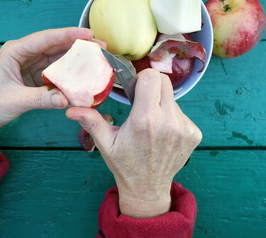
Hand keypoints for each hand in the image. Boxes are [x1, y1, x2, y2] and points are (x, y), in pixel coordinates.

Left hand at [0, 27, 92, 148]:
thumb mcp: (16, 101)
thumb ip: (42, 99)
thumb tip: (67, 99)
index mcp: (14, 51)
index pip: (44, 39)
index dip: (67, 35)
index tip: (87, 35)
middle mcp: (24, 53)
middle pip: (55, 44)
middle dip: (78, 44)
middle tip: (100, 46)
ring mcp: (31, 62)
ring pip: (58, 55)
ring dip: (77, 56)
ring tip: (98, 56)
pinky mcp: (37, 73)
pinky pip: (57, 69)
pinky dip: (71, 70)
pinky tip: (85, 71)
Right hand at [66, 69, 201, 217]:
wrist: (148, 188)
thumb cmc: (124, 164)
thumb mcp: (105, 143)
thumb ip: (91, 121)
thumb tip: (71, 110)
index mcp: (144, 120)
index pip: (151, 77)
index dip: (141, 78)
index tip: (135, 89)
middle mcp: (168, 121)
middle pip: (165, 82)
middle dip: (152, 86)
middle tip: (142, 101)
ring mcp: (184, 128)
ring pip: (173, 98)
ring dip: (161, 104)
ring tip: (151, 123)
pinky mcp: (194, 133)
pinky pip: (182, 113)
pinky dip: (171, 117)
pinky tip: (162, 132)